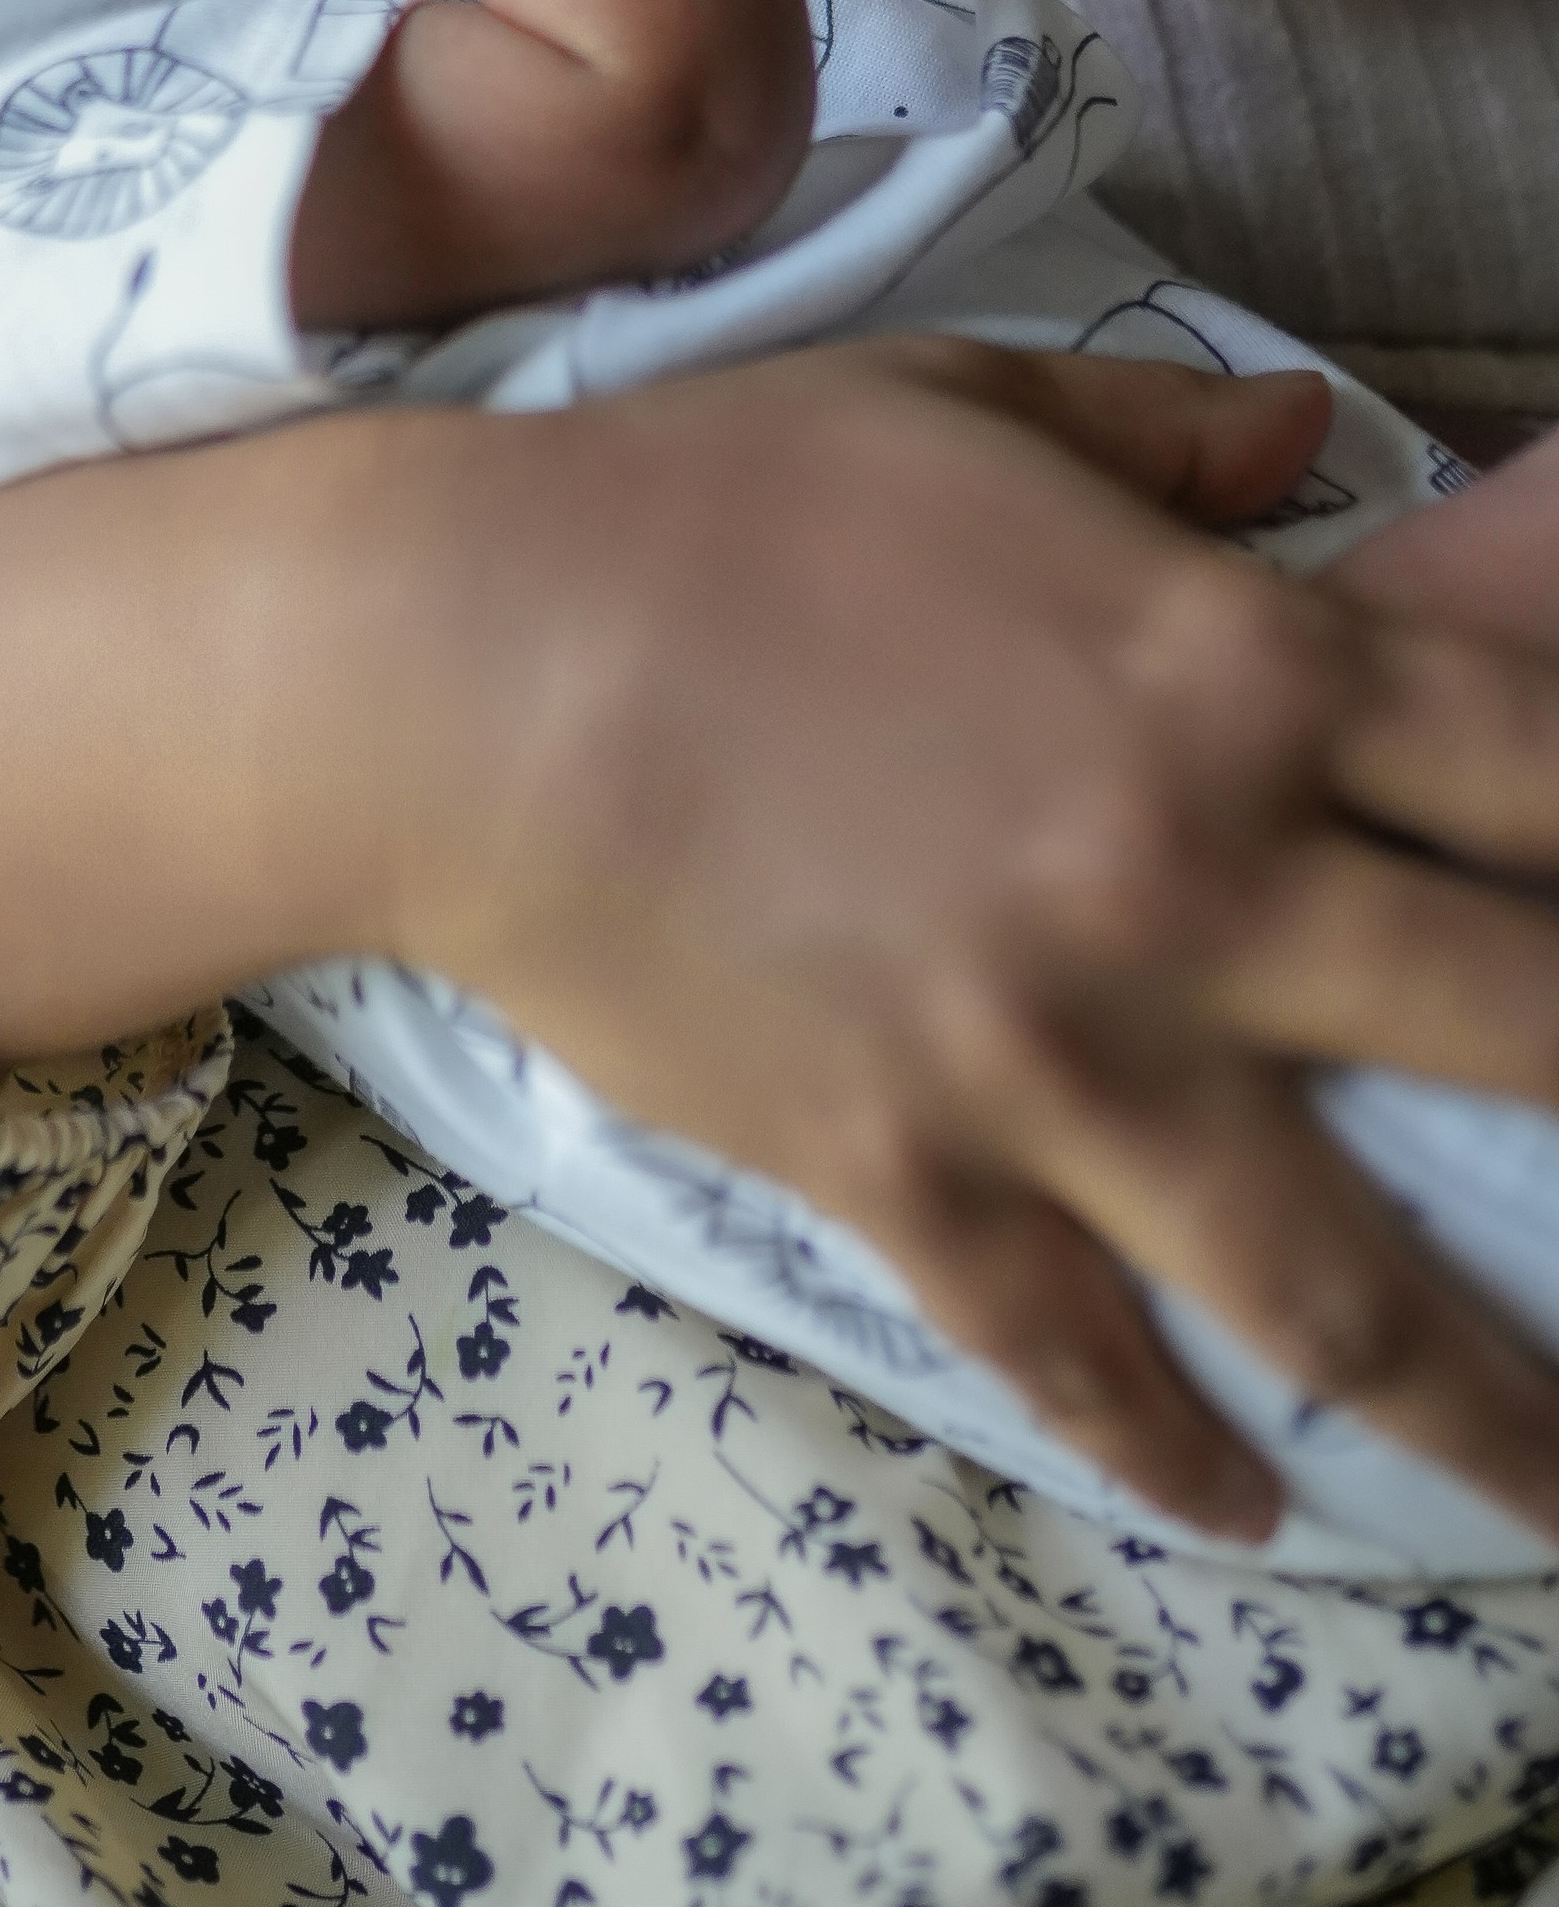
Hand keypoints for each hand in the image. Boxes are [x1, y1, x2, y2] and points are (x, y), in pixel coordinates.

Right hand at [0, 329, 1558, 1543]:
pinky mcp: (914, 1172)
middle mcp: (1196, 875)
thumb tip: (1316, 432)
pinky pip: (1079, 1350)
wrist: (457, 658)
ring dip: (1491, 1407)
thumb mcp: (958, 403)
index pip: (1549, 771)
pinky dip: (1174, 1449)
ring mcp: (1060, 1051)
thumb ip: (1161, 439)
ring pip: (1345, 1278)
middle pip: (1524, 1028)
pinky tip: (1247, 1503)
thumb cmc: (707, 496)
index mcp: (1233, 668)